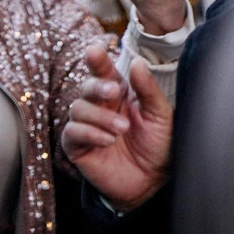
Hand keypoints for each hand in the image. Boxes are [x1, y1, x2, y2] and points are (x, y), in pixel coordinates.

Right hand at [60, 44, 173, 211]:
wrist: (152, 183)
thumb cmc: (158, 147)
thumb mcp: (160, 117)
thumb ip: (148, 90)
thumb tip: (137, 62)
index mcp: (119, 95)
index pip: (104, 71)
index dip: (97, 59)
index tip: (95, 49)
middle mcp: (100, 107)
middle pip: (87, 86)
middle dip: (98, 86)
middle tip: (115, 92)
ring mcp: (87, 126)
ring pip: (78, 108)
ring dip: (100, 116)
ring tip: (121, 130)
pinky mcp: (77, 147)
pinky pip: (72, 132)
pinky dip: (90, 133)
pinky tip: (107, 140)